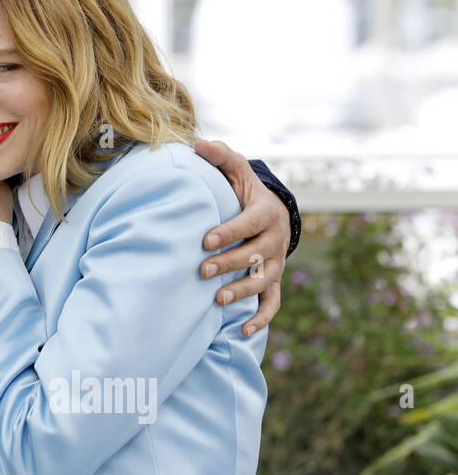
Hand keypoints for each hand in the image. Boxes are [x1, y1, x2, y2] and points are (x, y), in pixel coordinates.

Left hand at [193, 139, 288, 336]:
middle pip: (254, 255)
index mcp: (265, 213)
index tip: (205, 240)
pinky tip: (242, 331)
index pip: (248, 224)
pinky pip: (272, 304)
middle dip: (229, 263)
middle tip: (202, 270)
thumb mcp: (237, 171)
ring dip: (242, 291)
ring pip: (263, 281)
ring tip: (218, 300)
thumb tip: (199, 144)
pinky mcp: (273, 281)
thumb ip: (221, 157)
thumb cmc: (246, 191)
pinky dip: (260, 318)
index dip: (229, 232)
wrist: (273, 213)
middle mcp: (274, 241)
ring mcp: (275, 263)